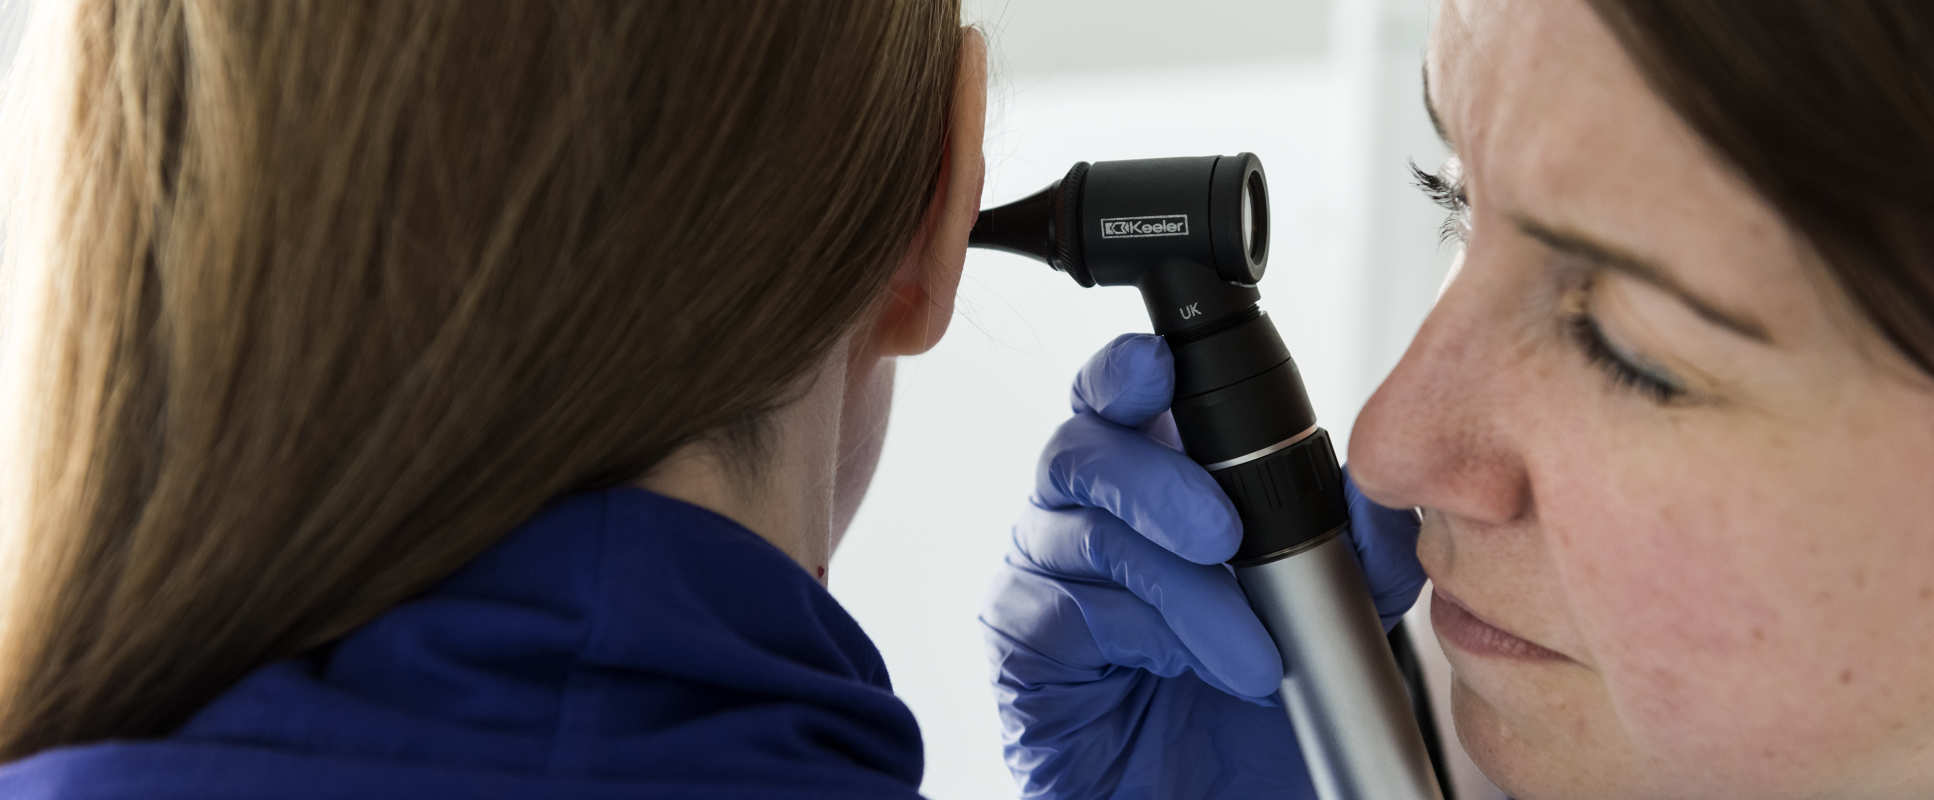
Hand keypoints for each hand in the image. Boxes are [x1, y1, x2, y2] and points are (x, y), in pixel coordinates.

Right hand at [980, 333, 1426, 798]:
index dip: (1127, 372)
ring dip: (1180, 589)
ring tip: (1249, 654)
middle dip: (1157, 480)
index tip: (1159, 369)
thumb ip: (1355, 545)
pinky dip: (1135, 634)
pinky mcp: (1023, 643)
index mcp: (1154, 481)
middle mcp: (1087, 515)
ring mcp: (1048, 575)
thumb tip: (1376, 486)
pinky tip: (1179, 667)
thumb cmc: (1258, 707)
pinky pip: (1056, 609)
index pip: (1120, 397)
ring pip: (1083, 533)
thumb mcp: (1333, 618)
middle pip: (1082, 446)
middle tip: (1225, 535)